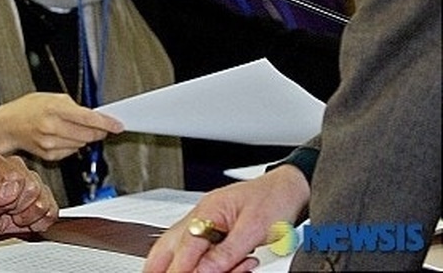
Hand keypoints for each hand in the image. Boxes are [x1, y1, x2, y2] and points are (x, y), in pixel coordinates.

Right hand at [0, 92, 123, 163]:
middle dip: (99, 130)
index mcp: (54, 109)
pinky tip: (63, 136)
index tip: (118, 125)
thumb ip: (74, 106)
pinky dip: (73, 144)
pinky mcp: (49, 155)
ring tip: (71, 127)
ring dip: (84, 137)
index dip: (107, 123)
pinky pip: (72, 151)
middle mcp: (52, 128)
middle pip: (88, 134)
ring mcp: (50, 143)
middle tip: (101, 125)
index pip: (88, 118)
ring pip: (82, 144)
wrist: (8, 125)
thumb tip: (94, 116)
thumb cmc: (29, 108)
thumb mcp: (52, 97)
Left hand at [0, 153, 58, 242]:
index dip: (7, 198)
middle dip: (17, 207)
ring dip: (27, 216)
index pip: (17, 177)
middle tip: (2, 212)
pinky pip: (53, 212)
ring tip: (12, 216)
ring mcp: (32, 184)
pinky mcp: (45, 200)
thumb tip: (12, 187)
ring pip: (43, 201)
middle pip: (33, 188)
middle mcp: (16, 169)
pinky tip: (24, 222)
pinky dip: (39, 223)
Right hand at [143, 165, 309, 272]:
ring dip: (187, 266)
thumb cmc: (274, 199)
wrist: (290, 188)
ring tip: (208, 272)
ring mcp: (205, 222)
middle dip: (161, 265)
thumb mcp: (254, 228)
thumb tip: (204, 270)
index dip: (180, 268)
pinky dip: (205, 264)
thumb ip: (227, 251)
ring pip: (179, 248)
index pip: (186, 245)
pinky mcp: (213, 230)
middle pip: (169, 244)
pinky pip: (198, 250)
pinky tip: (229, 269)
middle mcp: (201, 216)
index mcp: (208, 211)